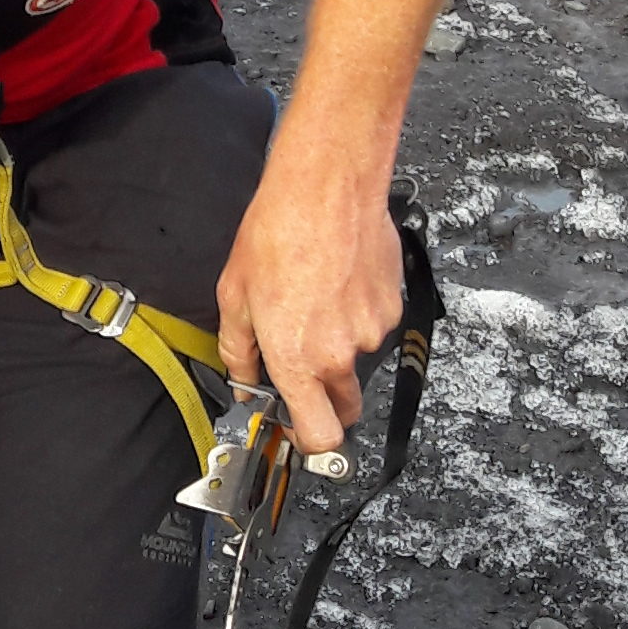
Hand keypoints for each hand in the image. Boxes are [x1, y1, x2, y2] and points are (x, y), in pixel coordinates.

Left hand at [216, 179, 400, 455]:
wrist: (327, 187)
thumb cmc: (278, 230)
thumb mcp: (235, 294)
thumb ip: (239, 349)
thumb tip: (244, 376)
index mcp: (297, 359)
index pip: (321, 436)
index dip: (311, 441)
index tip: (302, 432)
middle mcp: (340, 354)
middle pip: (346, 407)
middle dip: (328, 396)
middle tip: (306, 357)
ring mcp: (372, 331)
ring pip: (358, 358)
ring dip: (340, 343)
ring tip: (318, 296)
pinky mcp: (392, 306)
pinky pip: (374, 325)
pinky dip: (358, 313)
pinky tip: (339, 279)